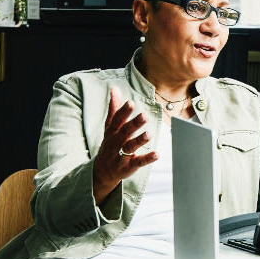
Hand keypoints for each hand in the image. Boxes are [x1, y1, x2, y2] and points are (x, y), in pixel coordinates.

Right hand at [93, 86, 157, 203]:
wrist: (102, 170)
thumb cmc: (110, 143)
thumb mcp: (110, 126)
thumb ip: (114, 108)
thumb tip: (114, 88)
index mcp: (112, 131)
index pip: (117, 120)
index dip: (123, 111)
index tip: (131, 102)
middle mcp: (115, 142)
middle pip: (124, 132)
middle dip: (134, 124)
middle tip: (144, 115)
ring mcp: (121, 155)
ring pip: (130, 147)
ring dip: (139, 141)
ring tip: (149, 134)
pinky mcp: (128, 166)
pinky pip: (138, 162)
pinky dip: (147, 159)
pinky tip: (157, 154)